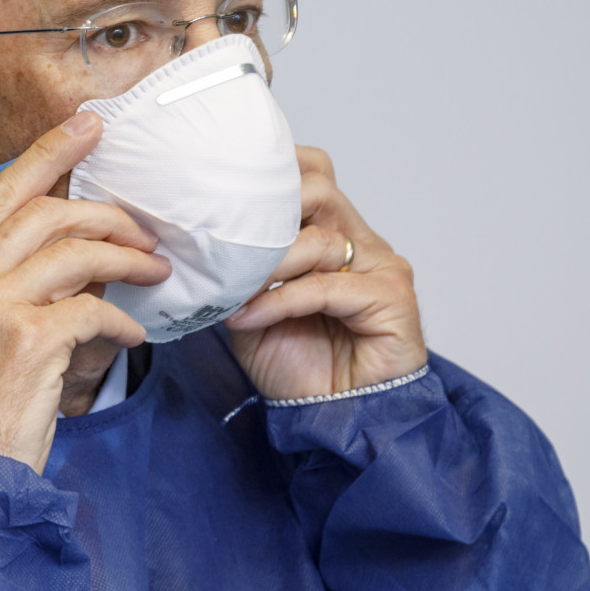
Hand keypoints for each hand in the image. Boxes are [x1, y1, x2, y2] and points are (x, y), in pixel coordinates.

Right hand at [0, 112, 171, 472]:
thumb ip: (15, 288)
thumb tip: (83, 253)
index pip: (1, 194)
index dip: (48, 153)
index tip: (88, 125)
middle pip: (44, 212)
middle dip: (106, 212)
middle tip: (145, 230)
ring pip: (73, 250)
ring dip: (125, 258)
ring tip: (154, 274)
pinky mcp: (27, 341)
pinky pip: (93, 306)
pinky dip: (123, 317)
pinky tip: (134, 334)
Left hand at [225, 146, 426, 399]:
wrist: (334, 419)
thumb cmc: (298, 367)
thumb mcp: (252, 308)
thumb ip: (239, 270)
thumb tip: (197, 242)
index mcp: (333, 233)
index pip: (314, 172)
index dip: (276, 170)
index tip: (226, 190)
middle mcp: (362, 242)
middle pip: (317, 190)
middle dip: (265, 213)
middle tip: (227, 242)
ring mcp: (382, 267)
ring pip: (319, 239)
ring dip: (267, 264)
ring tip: (234, 291)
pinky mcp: (392, 299)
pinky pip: (326, 286)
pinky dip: (279, 300)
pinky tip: (249, 317)